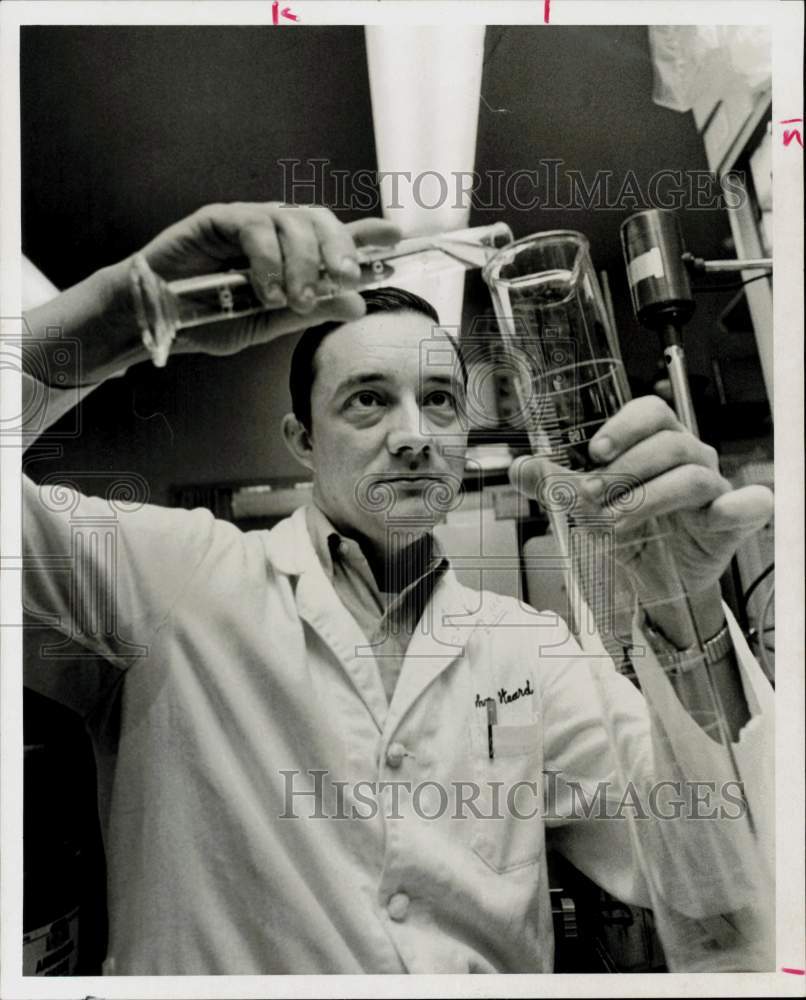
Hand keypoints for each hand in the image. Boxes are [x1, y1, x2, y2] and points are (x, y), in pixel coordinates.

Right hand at [25, 203, 401, 385]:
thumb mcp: (270, 322)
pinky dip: (267, 259)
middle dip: (340, 249)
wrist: (154, 319)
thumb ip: (311, 309)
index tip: (395, 236)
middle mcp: (273, 234)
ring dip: (302, 263)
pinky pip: (254, 227)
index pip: (334, 238)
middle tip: (347, 279)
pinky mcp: (218, 219)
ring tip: (294, 300)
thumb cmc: (208, 320)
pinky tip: (267, 289)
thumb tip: (356, 302)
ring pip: (292, 222)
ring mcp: (247, 222)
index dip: (365, 234)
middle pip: (320, 221)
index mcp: (291, 257)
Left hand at [511, 396, 772, 646]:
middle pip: (668, 442)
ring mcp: (714, 488)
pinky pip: (750, 504)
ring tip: (615, 521)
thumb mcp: (585, 509)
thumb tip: (520, 468)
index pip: (650, 412)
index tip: (595, 451)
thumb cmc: (628, 534)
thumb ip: (554, 487)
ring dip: (648, 496)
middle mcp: (690, 458)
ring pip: (690, 475)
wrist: (654, 584)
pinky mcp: (732, 522)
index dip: (624, 426)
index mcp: (657, 444)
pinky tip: (718, 514)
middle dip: (625, 468)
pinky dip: (739, 505)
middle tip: (591, 495)